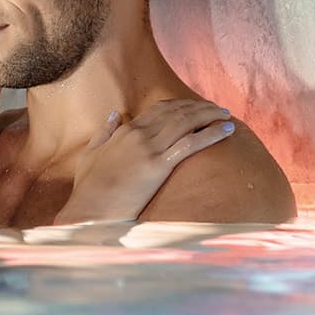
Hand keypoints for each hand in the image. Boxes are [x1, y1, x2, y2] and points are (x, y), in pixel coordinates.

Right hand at [55, 100, 235, 224]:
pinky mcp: (158, 166)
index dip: (182, 105)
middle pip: (178, 112)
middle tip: (218, 109)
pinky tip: (226, 130)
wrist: (89, 210)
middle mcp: (140, 134)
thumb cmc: (88, 187)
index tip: (197, 106)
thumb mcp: (90, 153)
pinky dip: (211, 134)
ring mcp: (149, 149)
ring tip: (226, 116)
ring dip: (210, 116)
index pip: (160, 109)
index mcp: (126, 130)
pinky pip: (190, 144)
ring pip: (187, 122)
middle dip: (201, 107)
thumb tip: (113, 114)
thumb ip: (104, 132)